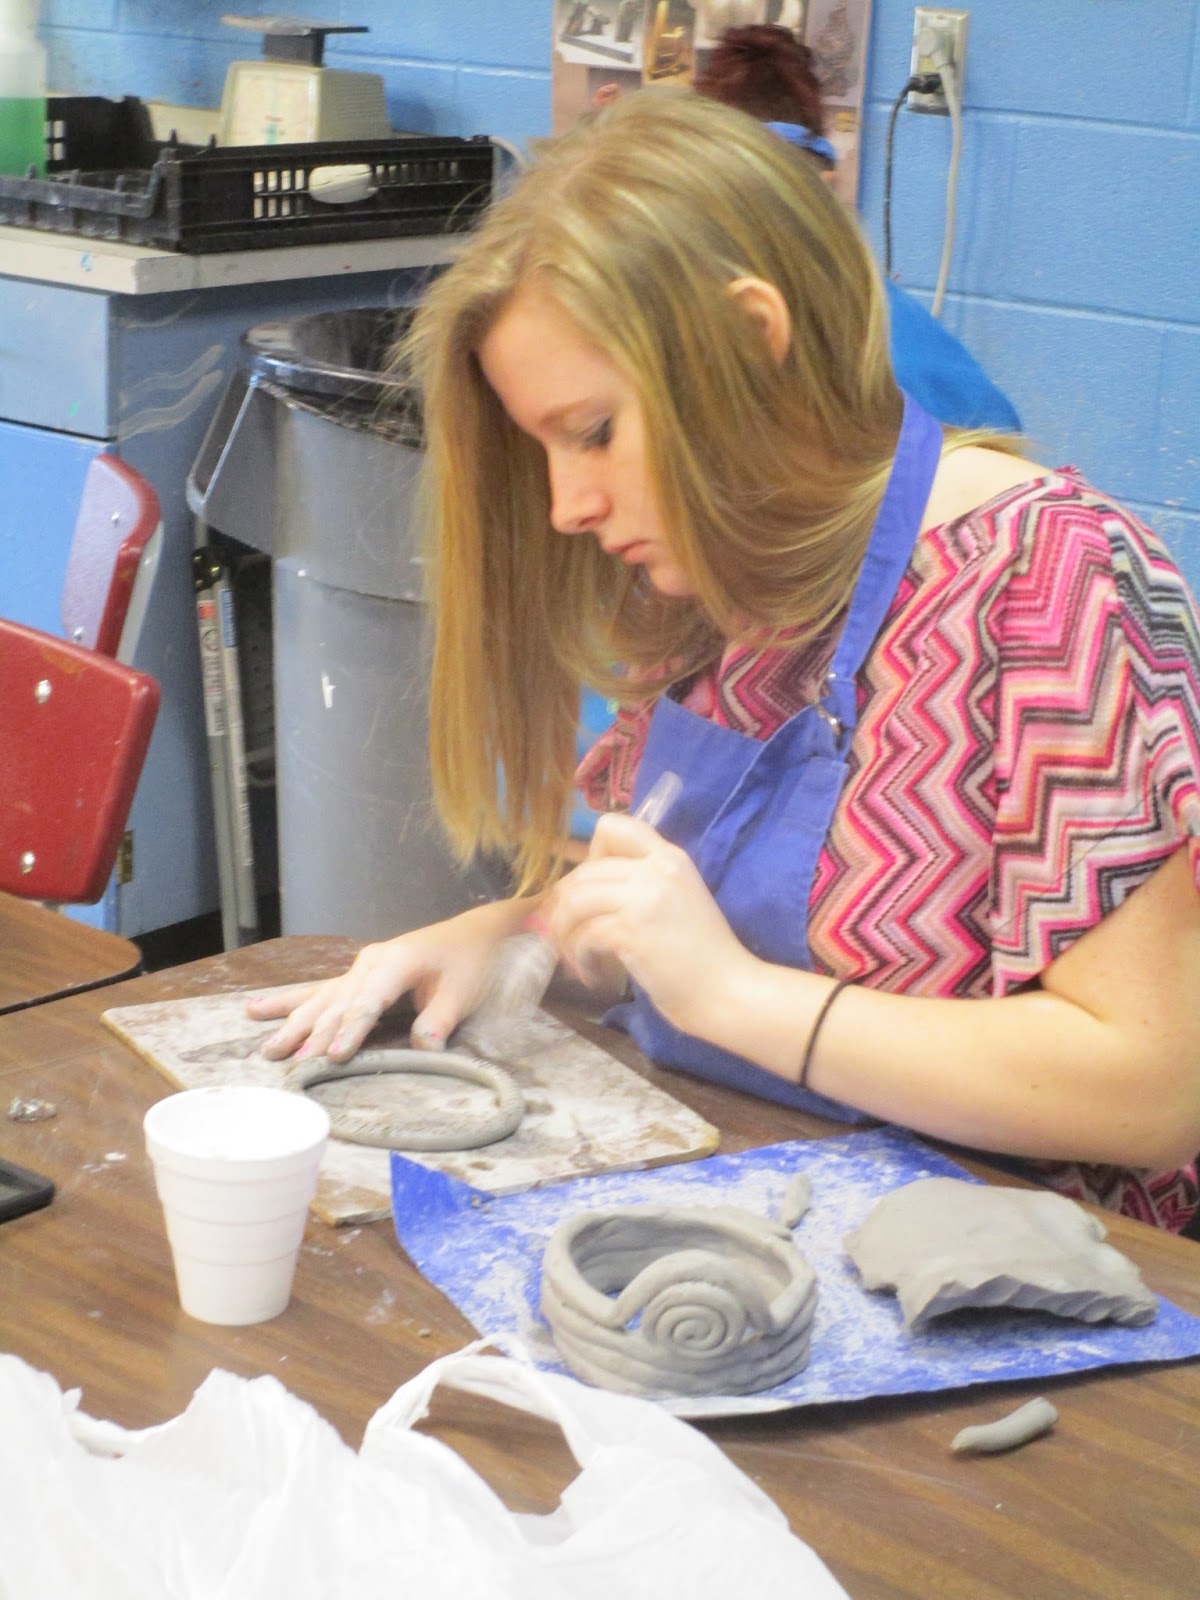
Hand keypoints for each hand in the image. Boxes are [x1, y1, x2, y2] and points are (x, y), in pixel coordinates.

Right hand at [245, 901, 525, 1062]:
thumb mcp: (463, 993)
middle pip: (337, 1004)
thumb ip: (440, 1020)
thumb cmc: (468, 963)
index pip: (368, 1003)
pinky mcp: (357, 975)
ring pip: (320, 999)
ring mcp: (359, 967)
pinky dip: (289, 1003)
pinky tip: (255, 1010)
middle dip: (313, 1035)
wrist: (472, 934)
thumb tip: (423, 1048)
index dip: (351, 1031)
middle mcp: (370, 962)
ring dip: (293, 1025)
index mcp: (396, 962)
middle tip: (292, 1064)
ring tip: (268, 1049)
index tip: (334, 1057)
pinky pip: (319, 992)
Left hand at [542, 812, 757, 1037]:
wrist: (730, 991)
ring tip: (574, 956)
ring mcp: (642, 898)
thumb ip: (645, 885)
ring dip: (565, 932)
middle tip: (567, 933)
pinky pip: (584, 935)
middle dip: (565, 904)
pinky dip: (579, 957)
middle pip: (585, 871)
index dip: (589, 855)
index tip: (591, 888)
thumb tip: (591, 891)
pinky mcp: (630, 931)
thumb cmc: (707, 956)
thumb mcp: (680, 900)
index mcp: (670, 857)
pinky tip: (591, 975)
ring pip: (575, 900)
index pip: (613, 826)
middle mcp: (656, 869)